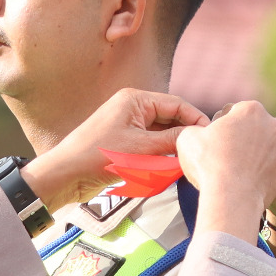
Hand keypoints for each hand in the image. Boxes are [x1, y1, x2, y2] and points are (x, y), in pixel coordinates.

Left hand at [25, 89, 210, 210]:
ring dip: (171, 150)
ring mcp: (127, 126)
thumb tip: (196, 138)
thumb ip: (172, 142)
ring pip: (161, 135)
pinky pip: (150, 147)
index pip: (177, 104)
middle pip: (170, 119)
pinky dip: (159, 158)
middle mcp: (132, 108)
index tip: (210, 136)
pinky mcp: (124, 143)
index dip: (196, 120)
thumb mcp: (142, 149)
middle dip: (183, 136)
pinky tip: (166, 170)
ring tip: (183, 164)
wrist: (65, 175)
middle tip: (199, 153)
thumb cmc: (96, 156)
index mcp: (136, 100)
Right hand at [172, 103, 275, 245]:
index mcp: (251, 109)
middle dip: (240, 139)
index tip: (214, 141)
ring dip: (251, 155)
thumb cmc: (209, 164)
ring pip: (262, 148)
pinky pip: (268, 167)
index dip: (221, 127)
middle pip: (252, 129)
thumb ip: (195, 130)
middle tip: (223, 156)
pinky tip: (244, 182)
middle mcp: (273, 124)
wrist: (231, 198)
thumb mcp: (188, 138)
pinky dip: (258, 172)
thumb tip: (198, 134)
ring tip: (234, 171)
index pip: (234, 113)